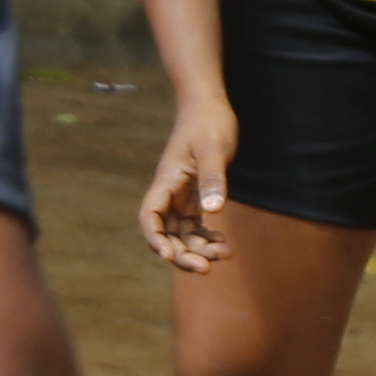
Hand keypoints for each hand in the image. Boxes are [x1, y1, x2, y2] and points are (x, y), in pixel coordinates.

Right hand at [134, 100, 237, 277]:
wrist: (209, 106)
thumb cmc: (209, 123)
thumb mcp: (214, 149)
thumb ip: (213, 179)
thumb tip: (213, 210)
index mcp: (167, 181)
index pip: (149, 216)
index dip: (154, 239)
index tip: (168, 256)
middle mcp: (170, 193)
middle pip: (166, 233)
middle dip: (182, 254)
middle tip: (206, 269)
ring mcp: (182, 197)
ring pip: (182, 234)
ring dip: (199, 249)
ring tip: (225, 254)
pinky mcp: (196, 196)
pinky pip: (196, 226)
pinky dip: (207, 237)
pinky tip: (224, 243)